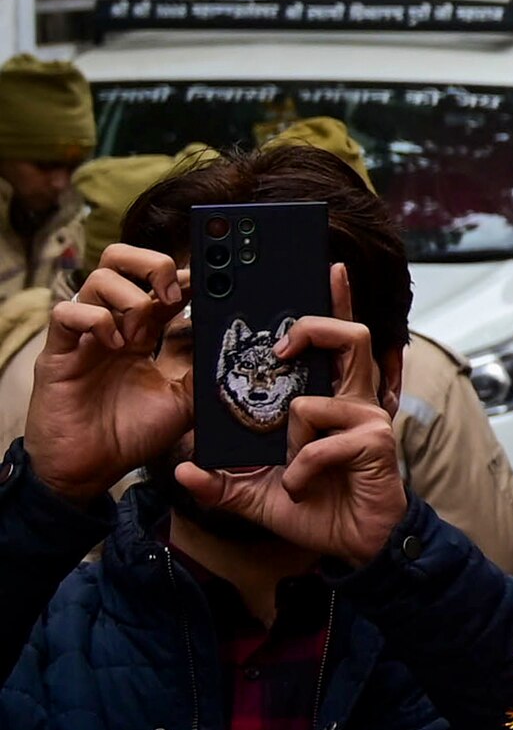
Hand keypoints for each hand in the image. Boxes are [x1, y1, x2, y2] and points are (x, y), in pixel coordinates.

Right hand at [30, 241, 193, 501]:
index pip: (160, 283)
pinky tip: (115, 343)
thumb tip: (238, 346)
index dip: (185, 275)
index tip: (211, 281)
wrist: (93, 469)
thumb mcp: (185, 400)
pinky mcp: (58, 353)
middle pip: (120, 260)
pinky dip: (95, 318)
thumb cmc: (133, 434)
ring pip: (97, 278)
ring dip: (130, 298)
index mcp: (144, 332)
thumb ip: (205, 370)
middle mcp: (113, 325)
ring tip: (142, 334)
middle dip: (151, 263)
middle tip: (174, 293)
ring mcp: (84, 336)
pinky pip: (66, 313)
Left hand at [169, 269, 407, 576]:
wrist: (355, 546)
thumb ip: (221, 480)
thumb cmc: (316, 509)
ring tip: (289, 454)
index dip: (336, 302)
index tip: (329, 269)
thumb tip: (181, 471)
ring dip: (294, 427)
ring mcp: (366, 419)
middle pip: (350, 336)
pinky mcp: (375, 442)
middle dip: (317, 325)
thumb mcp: (254, 494)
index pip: (334, 341)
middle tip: (286, 342)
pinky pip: (320, 442)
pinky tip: (302, 487)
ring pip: (324, 391)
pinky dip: (300, 469)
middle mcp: (352, 400)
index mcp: (329, 400)